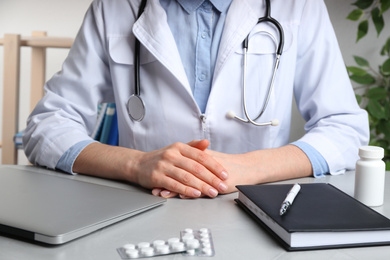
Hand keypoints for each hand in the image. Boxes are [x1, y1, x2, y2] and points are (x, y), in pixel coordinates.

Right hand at [133, 139, 227, 197]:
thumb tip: (207, 142)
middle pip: (196, 168)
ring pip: (187, 177)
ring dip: (202, 186)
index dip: (215, 166)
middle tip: (223, 186)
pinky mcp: (157, 177)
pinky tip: (196, 194)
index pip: (201, 156)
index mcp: (179, 147)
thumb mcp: (177, 149)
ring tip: (212, 192)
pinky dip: (187, 190)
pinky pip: (175, 185)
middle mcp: (172, 155)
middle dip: (212, 179)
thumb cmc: (161, 158)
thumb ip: (193, 146)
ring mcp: (163, 166)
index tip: (225, 174)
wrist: (137, 164)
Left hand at [152, 145, 312, 197]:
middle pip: (179, 171)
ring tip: (160, 192)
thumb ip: (200, 155)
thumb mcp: (213, 157)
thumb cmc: (230, 164)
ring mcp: (207, 175)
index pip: (180, 162)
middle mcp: (202, 164)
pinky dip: (186, 193)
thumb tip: (187, 157)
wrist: (247, 167)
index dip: (167, 168)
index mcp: (201, 156)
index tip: (155, 173)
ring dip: (172, 187)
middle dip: (166, 178)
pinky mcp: (213, 184)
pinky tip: (178, 197)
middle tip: (153, 184)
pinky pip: (197, 189)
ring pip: (186, 181)